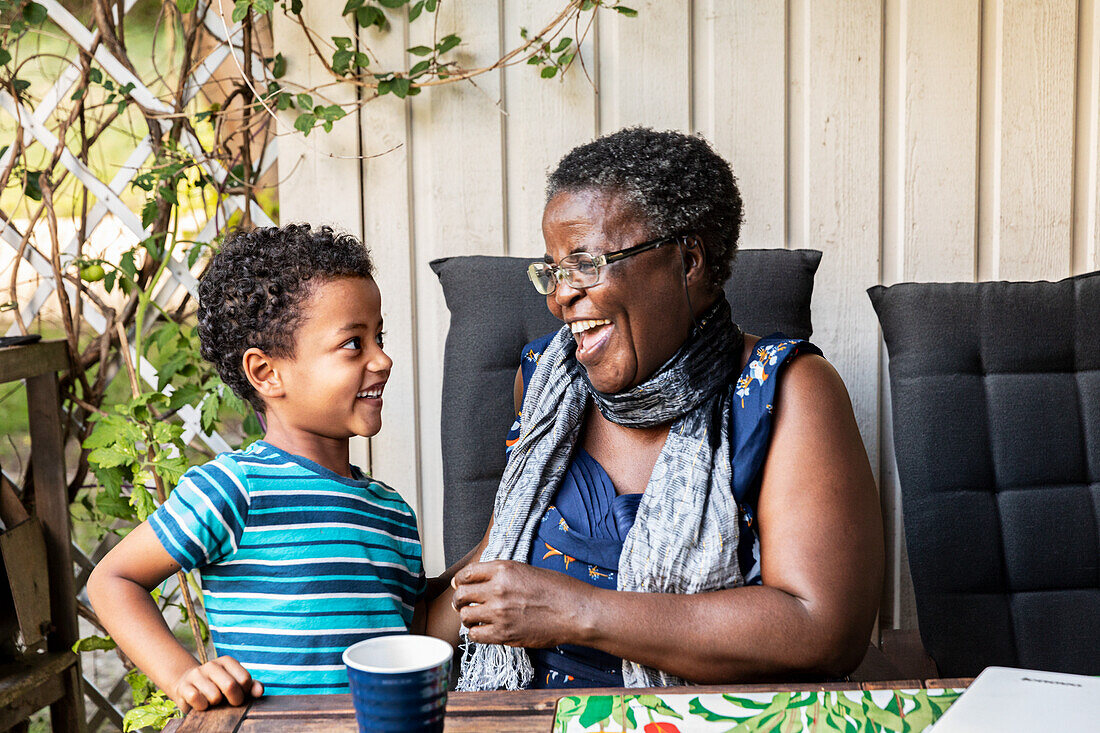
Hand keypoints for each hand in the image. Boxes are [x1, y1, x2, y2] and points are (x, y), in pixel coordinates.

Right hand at [172, 656, 263, 713]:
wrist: (189, 687)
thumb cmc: (218, 687)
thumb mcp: (236, 684)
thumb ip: (251, 687)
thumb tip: (259, 692)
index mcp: (227, 661)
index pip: (245, 679)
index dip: (245, 692)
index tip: (240, 694)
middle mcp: (211, 665)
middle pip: (230, 686)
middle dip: (234, 700)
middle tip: (231, 703)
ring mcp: (196, 675)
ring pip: (214, 696)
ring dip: (216, 704)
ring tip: (213, 701)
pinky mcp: (184, 687)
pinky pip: (197, 700)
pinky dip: (202, 707)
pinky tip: (202, 704)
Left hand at [451, 560, 590, 648]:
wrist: (576, 611)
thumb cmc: (559, 589)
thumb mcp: (527, 570)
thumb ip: (503, 575)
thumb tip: (481, 582)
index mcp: (503, 569)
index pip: (467, 573)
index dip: (460, 581)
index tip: (460, 586)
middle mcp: (497, 589)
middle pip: (461, 595)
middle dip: (460, 600)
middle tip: (463, 605)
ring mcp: (499, 613)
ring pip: (465, 616)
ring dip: (467, 617)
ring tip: (475, 618)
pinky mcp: (504, 634)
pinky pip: (475, 635)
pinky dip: (476, 633)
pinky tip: (484, 631)